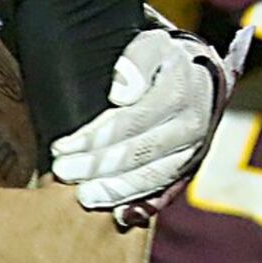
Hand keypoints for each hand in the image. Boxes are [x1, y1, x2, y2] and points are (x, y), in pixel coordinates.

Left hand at [50, 24, 240, 229]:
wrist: (201, 78)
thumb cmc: (163, 62)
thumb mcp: (150, 45)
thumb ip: (135, 63)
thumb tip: (120, 95)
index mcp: (178, 94)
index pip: (129, 122)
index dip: (92, 138)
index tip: (60, 146)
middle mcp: (190, 127)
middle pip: (139, 154)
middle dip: (96, 167)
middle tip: (63, 171)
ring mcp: (192, 152)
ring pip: (152, 178)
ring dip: (115, 191)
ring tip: (83, 196)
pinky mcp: (189, 171)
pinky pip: (167, 194)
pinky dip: (143, 206)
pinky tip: (119, 216)